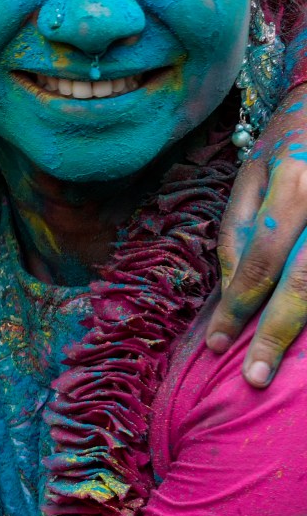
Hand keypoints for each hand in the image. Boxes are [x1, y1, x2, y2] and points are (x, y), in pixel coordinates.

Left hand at [208, 85, 306, 386]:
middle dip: (277, 332)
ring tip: (285, 364)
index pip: (261, 259)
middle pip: (306, 282)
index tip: (217, 345)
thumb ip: (237, 228)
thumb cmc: (292, 139)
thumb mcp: (252, 171)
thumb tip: (230, 288)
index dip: (239, 306)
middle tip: (254, 376)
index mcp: (295, 184)